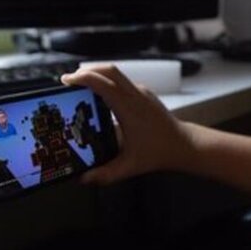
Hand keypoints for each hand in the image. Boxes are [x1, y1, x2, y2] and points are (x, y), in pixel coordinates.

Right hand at [61, 65, 195, 183]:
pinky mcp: (144, 94)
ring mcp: (142, 93)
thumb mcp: (130, 166)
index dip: (83, 78)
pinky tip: (99, 96)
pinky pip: (122, 82)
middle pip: (109, 70)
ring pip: (116, 74)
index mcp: (130, 108)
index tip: (66, 80)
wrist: (184, 145)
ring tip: (80, 86)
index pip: (104, 84)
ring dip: (97, 75)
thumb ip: (106, 174)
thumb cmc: (160, 152)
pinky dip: (107, 82)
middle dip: (87, 70)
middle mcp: (137, 96)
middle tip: (69, 80)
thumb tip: (84, 179)